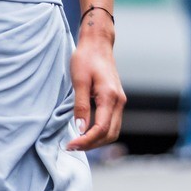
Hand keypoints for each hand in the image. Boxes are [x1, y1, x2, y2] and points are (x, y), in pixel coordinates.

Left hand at [66, 21, 124, 150]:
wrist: (98, 43)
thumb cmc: (86, 58)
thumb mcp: (79, 80)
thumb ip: (80, 106)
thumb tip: (80, 129)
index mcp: (109, 97)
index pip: (100, 129)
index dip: (85, 141)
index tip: (70, 145)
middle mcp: (118, 101)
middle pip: (109, 134)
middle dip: (91, 144)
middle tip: (72, 146)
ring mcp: (119, 101)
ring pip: (113, 131)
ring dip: (97, 141)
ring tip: (78, 142)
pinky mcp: (116, 100)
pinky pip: (112, 123)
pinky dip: (101, 132)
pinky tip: (86, 132)